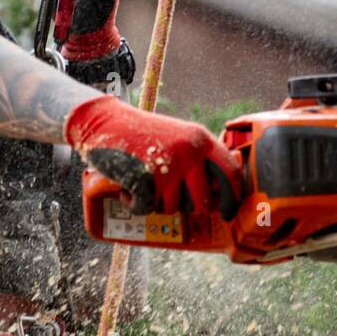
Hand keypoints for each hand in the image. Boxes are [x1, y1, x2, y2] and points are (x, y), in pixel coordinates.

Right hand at [64, 95, 242, 216]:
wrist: (104, 122)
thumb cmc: (141, 135)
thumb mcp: (178, 138)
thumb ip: (198, 159)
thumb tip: (218, 195)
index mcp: (200, 140)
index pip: (230, 173)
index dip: (232, 197)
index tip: (227, 212)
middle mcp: (189, 152)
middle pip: (202, 201)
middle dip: (186, 206)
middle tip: (169, 197)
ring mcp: (168, 166)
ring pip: (173, 207)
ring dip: (156, 203)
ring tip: (143, 182)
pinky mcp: (145, 179)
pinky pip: (146, 209)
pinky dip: (134, 204)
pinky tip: (127, 189)